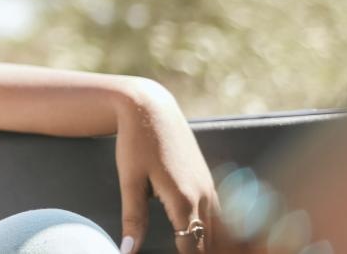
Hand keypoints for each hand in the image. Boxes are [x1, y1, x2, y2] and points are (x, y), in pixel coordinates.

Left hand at [113, 79, 216, 252]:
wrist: (151, 108)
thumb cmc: (137, 143)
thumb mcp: (130, 181)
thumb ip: (133, 219)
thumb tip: (128, 251)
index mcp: (183, 200)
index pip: (191, 247)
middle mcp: (203, 195)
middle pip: (208, 241)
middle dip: (200, 253)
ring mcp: (209, 186)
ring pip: (217, 229)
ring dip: (209, 244)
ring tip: (199, 251)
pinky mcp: (208, 179)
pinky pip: (218, 214)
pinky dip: (213, 230)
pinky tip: (205, 237)